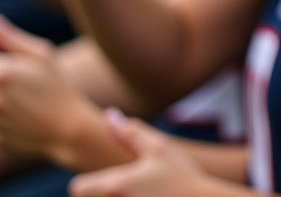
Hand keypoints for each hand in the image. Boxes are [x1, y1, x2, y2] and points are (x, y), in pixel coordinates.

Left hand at [0, 17, 96, 164]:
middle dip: (0, 69)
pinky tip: (13, 104)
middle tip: (9, 70)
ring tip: (13, 86)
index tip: (5, 58)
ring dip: (0, 88)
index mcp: (2, 73)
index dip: (0, 56)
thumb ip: (11, 38)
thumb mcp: (42, 55)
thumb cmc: (57, 86)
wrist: (64, 129)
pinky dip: (0, 106)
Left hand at [71, 112, 205, 196]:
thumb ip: (131, 133)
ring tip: (142, 193)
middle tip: (129, 188)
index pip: (78, 188)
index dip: (86, 183)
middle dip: (101, 194)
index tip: (104, 181)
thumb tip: (110, 114)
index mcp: (116, 185)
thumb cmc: (180, 176)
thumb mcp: (159, 149)